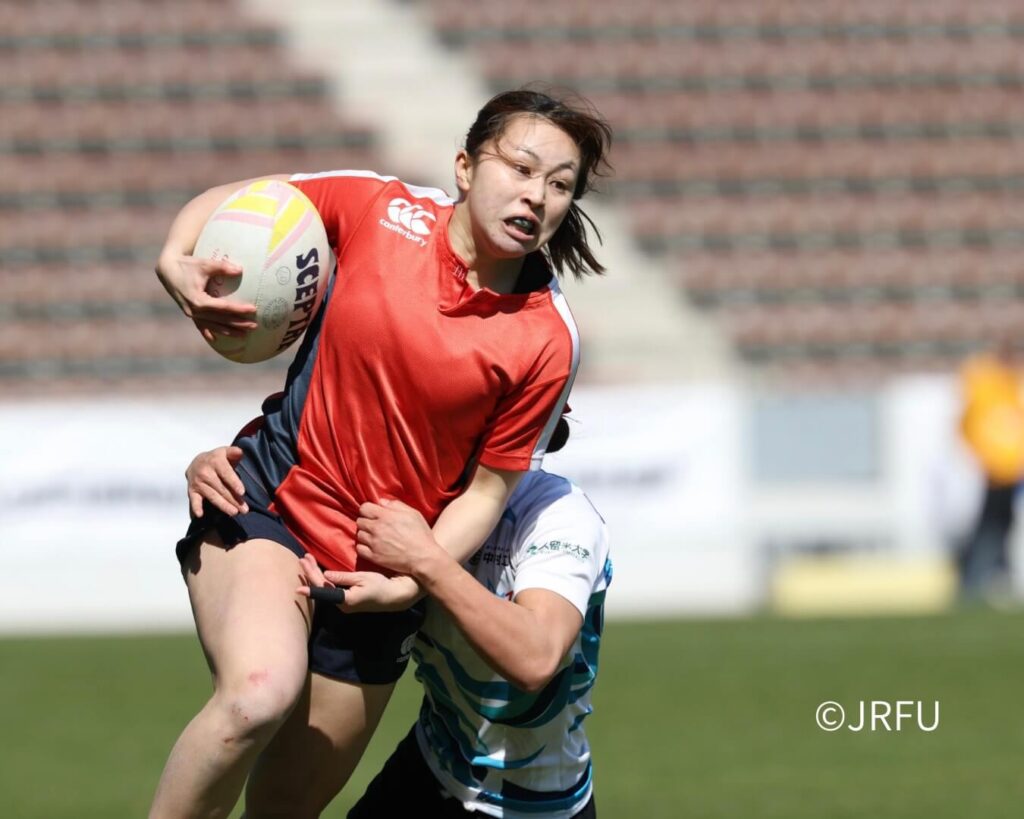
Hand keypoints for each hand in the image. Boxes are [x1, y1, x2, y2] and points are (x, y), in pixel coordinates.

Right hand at [155, 253, 257, 341]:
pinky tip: (215, 340)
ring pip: (212, 326)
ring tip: (244, 335)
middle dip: (238, 324)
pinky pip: (200, 326)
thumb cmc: (188, 265)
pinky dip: (208, 332)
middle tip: (254, 326)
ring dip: (228, 331)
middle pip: (220, 320)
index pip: (223, 307)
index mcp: (198, 300)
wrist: (168, 270)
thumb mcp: (205, 264)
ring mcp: (191, 314)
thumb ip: (222, 267)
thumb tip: (240, 269)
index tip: (253, 309)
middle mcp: (194, 310)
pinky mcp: (189, 313)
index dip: (239, 309)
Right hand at [186, 446, 247, 516]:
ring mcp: (198, 482)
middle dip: (234, 499)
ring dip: (223, 506)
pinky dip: (196, 507)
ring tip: (234, 513)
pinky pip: (194, 500)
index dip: (234, 483)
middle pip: (221, 488)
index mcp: (215, 461)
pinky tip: (200, 515)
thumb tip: (240, 452)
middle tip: (244, 509)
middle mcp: (205, 472)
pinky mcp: (192, 491)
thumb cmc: (216, 459)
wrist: (197, 462)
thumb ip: (234, 452)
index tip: (242, 492)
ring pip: (212, 496)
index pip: (226, 473)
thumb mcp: (225, 452)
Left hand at [296, 554, 419, 612]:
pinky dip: (322, 580)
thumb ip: (343, 577)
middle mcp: (342, 604)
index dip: (311, 588)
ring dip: (315, 575)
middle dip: (311, 573)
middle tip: (303, 558)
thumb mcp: (363, 578)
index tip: (298, 589)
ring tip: (307, 562)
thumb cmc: (381, 586)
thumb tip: (325, 575)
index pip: (324, 593)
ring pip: (324, 589)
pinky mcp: (346, 601)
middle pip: (321, 589)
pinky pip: (329, 590)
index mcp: (346, 600)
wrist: (395, 597)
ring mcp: (343, 604)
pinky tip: (318, 572)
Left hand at [356, 499, 439, 575]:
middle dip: (366, 522)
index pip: (364, 508)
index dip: (368, 510)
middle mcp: (377, 528)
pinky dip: (364, 547)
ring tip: (375, 537)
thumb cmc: (421, 534)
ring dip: (365, 534)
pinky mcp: (374, 556)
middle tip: (375, 526)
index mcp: (386, 516)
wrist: (423, 557)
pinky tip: (372, 546)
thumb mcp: (413, 514)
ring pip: (359, 535)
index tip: (374, 514)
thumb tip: (381, 502)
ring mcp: (374, 543)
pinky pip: (359, 549)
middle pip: (359, 521)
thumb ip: (396, 505)